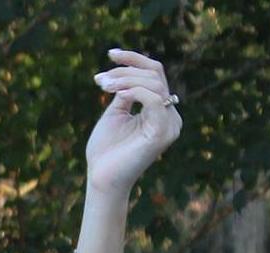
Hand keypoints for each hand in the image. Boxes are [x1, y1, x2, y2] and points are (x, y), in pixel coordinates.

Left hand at [84, 48, 181, 196]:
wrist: (101, 180)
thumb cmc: (105, 152)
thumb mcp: (115, 114)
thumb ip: (126, 92)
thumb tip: (127, 73)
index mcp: (160, 110)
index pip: (154, 74)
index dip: (134, 59)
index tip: (110, 54)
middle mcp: (170, 116)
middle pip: (154, 75)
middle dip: (125, 71)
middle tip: (99, 80)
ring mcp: (169, 124)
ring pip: (154, 83)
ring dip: (126, 80)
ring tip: (104, 86)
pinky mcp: (162, 132)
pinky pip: (154, 99)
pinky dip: (135, 91)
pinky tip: (117, 94)